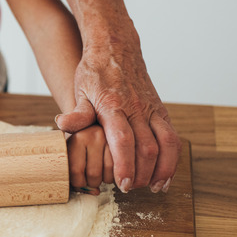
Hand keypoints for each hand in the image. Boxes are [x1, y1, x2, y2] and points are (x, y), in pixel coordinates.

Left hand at [55, 45, 180, 193]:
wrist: (116, 47)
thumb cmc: (95, 71)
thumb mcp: (79, 89)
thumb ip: (77, 111)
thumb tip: (63, 125)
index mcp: (114, 105)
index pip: (123, 140)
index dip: (124, 165)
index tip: (121, 184)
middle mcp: (137, 108)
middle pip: (147, 147)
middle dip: (141, 173)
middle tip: (129, 189)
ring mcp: (152, 109)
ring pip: (167, 143)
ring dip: (162, 169)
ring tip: (153, 187)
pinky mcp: (161, 111)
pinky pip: (173, 137)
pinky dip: (172, 158)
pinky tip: (164, 174)